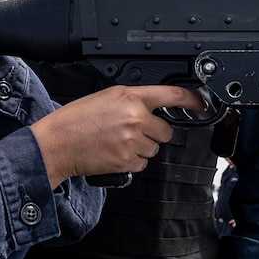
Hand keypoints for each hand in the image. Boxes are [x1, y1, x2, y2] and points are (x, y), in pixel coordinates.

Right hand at [31, 85, 204, 187]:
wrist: (57, 143)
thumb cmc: (76, 120)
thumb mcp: (106, 97)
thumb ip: (133, 100)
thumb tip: (152, 108)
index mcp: (130, 97)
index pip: (171, 95)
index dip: (191, 100)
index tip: (201, 104)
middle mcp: (135, 117)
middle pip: (165, 131)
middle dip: (153, 133)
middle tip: (132, 131)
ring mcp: (132, 141)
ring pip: (154, 149)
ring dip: (142, 148)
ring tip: (118, 142)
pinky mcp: (127, 161)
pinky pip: (143, 163)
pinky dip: (132, 161)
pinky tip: (115, 153)